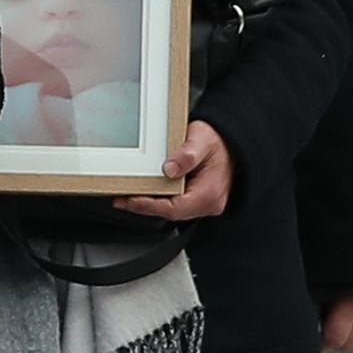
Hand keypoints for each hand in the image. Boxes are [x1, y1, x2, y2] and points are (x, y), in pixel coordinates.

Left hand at [117, 121, 235, 224]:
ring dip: (149, 203)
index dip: (149, 205)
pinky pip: (175, 203)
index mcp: (209, 194)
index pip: (174, 208)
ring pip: (172, 209)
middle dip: (143, 206)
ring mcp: (202, 202)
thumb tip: (169, 168)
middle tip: (121, 198)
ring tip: (126, 195)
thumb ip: (187, 155)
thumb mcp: (202, 141)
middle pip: (170, 212)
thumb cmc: (219, 141)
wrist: (232, 142)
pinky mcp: (197, 198)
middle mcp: (207, 203)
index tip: (129, 199)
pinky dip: (158, 198)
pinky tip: (144, 191)